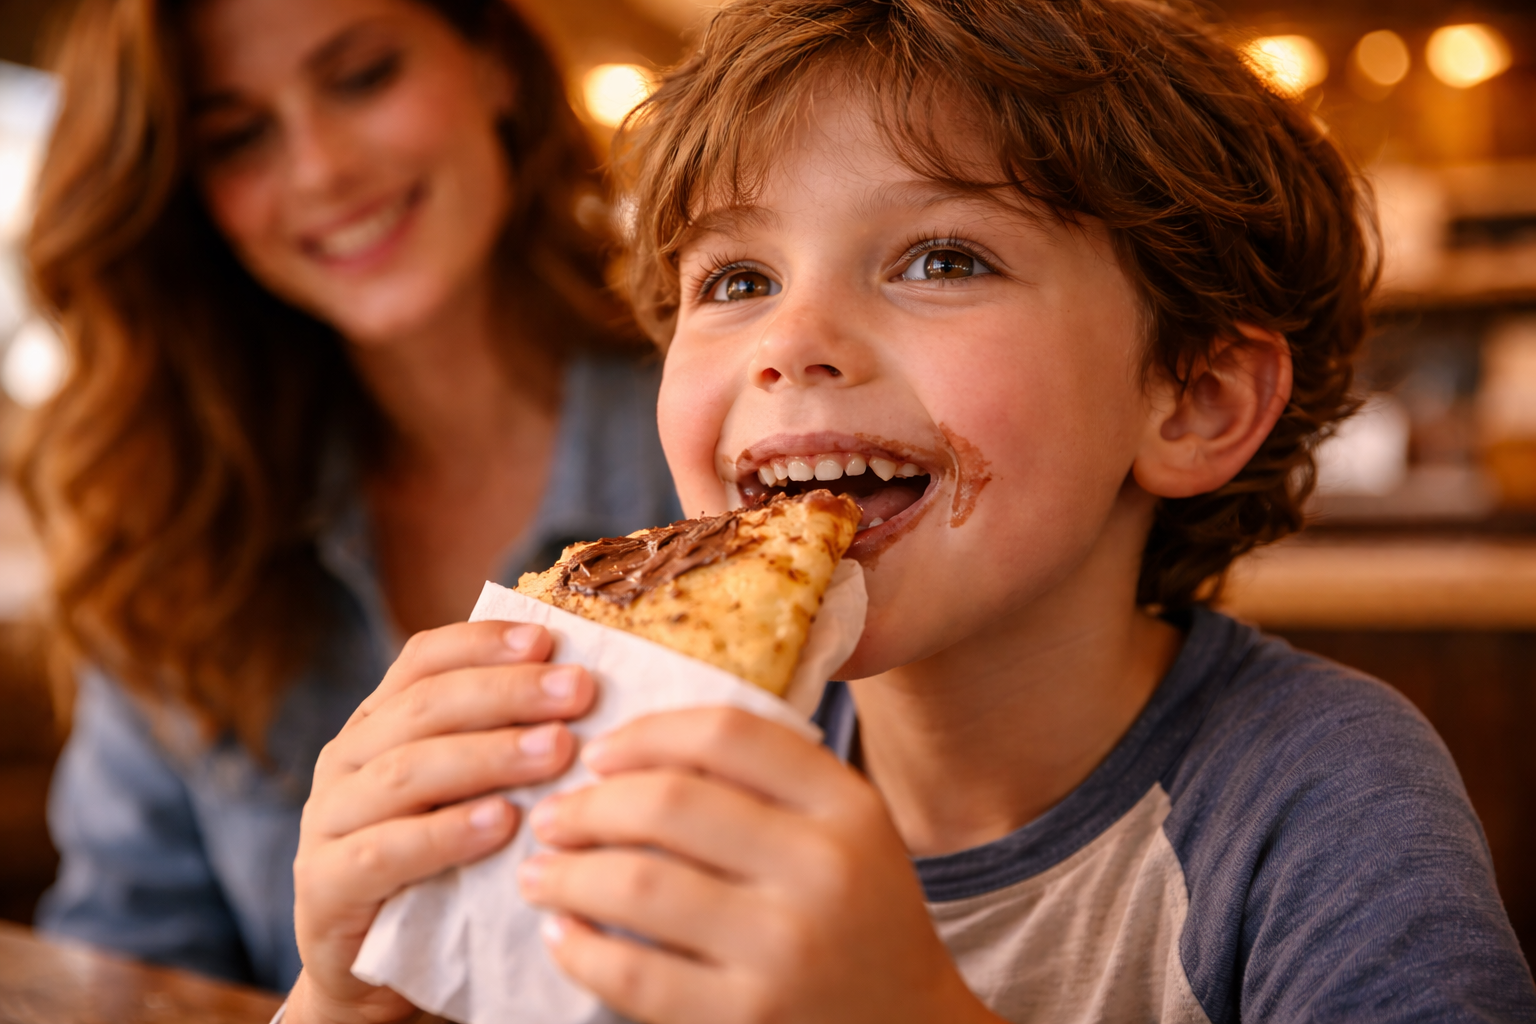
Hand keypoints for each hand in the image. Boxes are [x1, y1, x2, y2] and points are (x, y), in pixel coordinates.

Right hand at [286, 621, 594, 1023]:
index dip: (483, 644)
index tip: (549, 640)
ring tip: (556, 750)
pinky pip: (383, 851)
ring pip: (405, 772)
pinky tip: (501, 822)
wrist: (376, 973)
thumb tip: (586, 686)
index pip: (423, 659)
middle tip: (577, 692)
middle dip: (507, 693)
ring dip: (488, 755)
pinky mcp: (324, 886)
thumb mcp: (470, 793)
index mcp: (378, 723)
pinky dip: (445, 833)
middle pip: (424, 707)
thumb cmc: (443, 867)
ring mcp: (326, 822)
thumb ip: (504, 740)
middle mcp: (346, 760)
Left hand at [517, 708, 1002, 1023]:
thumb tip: (635, 743)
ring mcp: (784, 948)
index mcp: (846, 803)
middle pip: (669, 802)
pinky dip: (580, 949)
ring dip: (568, 873)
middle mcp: (821, 868)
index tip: (598, 753)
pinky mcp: (746, 1017)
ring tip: (540, 870)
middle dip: (587, 805)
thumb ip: (771, 779)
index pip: (726, 733)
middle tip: (552, 816)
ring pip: (638, 885)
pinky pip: (633, 973)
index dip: (644, 733)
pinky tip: (562, 933)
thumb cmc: (859, 916)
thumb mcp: (847, 829)